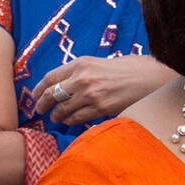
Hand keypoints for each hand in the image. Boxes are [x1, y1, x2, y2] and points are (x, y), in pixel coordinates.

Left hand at [31, 55, 170, 125]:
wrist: (150, 77)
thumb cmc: (129, 68)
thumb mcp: (100, 63)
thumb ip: (82, 72)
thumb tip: (66, 85)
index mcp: (81, 63)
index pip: (50, 77)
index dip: (39, 88)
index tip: (34, 95)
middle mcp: (82, 78)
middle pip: (52, 94)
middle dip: (42, 104)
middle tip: (38, 110)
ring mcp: (91, 94)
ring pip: (63, 108)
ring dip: (56, 115)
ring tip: (54, 117)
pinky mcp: (101, 108)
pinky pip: (78, 118)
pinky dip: (70, 120)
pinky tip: (68, 121)